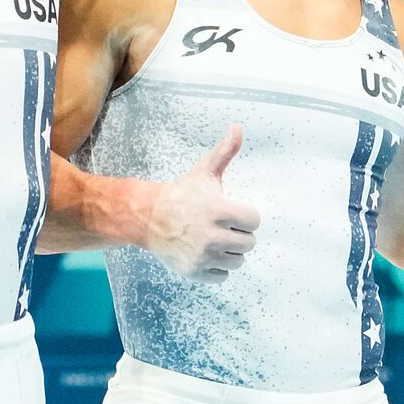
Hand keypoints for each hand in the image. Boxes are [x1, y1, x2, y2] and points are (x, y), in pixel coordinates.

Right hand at [143, 127, 257, 277]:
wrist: (148, 217)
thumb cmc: (182, 194)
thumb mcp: (204, 171)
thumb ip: (225, 152)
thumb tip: (238, 127)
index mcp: (219, 211)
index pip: (255, 221)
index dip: (245, 215)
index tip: (230, 211)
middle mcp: (212, 236)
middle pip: (249, 243)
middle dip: (238, 234)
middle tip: (220, 226)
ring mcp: (203, 256)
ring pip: (238, 261)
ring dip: (229, 251)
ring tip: (213, 239)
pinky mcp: (195, 271)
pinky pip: (223, 276)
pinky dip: (216, 267)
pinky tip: (204, 252)